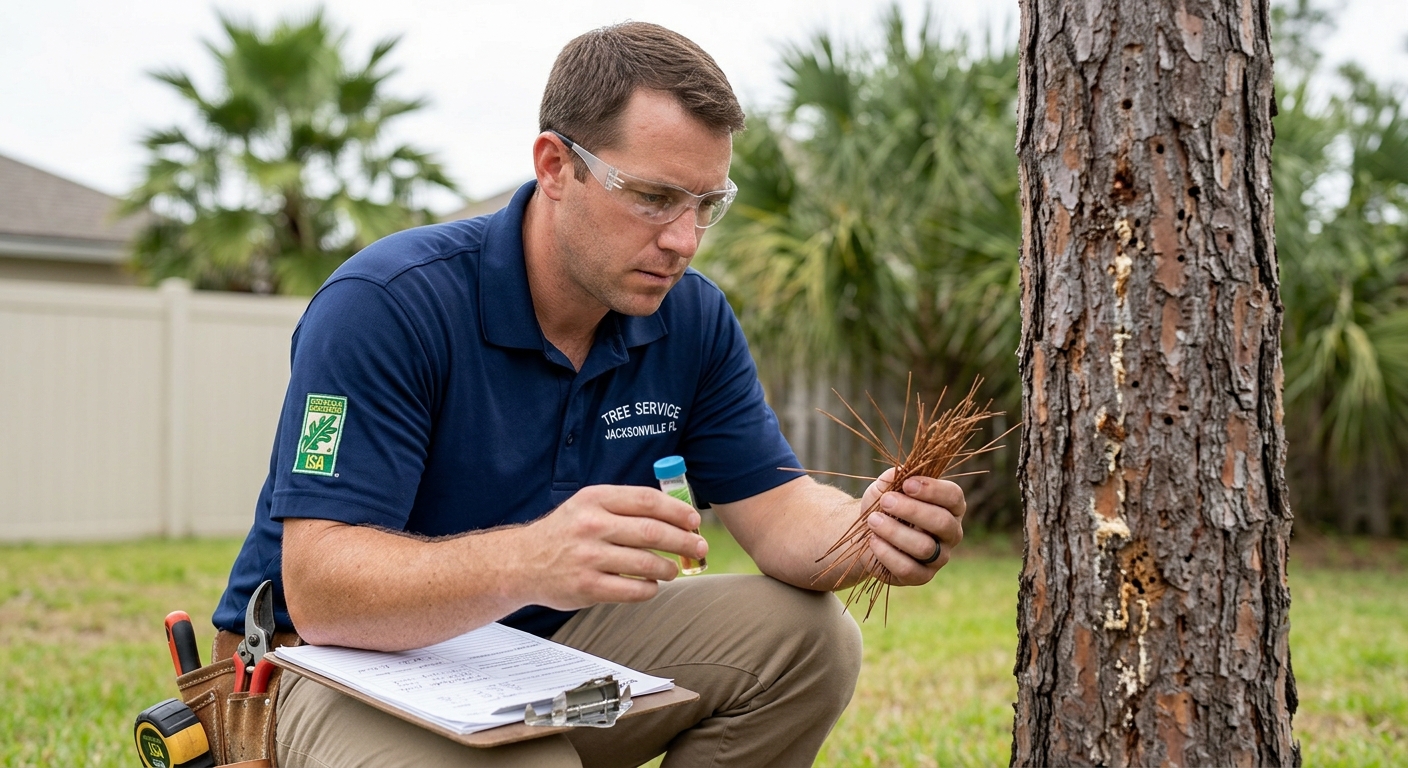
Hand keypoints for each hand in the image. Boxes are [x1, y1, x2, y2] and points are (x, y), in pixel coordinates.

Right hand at [507, 485, 708, 610]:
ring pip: (647, 563)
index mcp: (595, 499)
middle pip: (653, 532)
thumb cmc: (565, 533)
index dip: (677, 511)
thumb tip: (677, 514)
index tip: (694, 521)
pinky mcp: (587, 587)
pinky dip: (650, 589)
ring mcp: (588, 557)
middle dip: (684, 541)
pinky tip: (652, 585)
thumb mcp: (588, 506)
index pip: (647, 501)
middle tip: (699, 547)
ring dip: (669, 568)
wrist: (522, 563)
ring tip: (674, 569)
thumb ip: (625, 506)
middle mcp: (591, 525)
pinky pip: (633, 590)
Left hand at [859, 468, 965, 585]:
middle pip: (942, 522)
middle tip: (886, 501)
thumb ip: (892, 478)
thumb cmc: (885, 507)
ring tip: (873, 520)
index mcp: (950, 507)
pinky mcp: (922, 576)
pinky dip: (887, 553)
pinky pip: (908, 568)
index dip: (932, 489)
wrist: (869, 534)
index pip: (953, 497)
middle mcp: (951, 533)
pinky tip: (873, 541)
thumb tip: (897, 473)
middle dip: (912, 510)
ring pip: (924, 547)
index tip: (906, 484)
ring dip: (895, 532)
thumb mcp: (885, 488)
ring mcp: (939, 558)